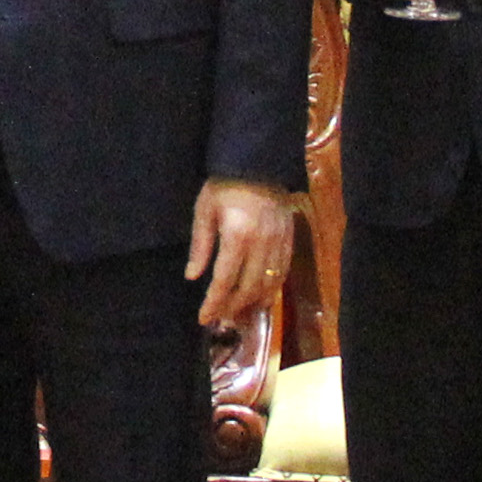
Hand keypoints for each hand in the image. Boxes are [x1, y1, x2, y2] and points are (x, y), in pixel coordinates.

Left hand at [188, 179, 296, 334]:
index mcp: (237, 237)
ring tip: (238, 312)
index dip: (214, 303)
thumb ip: (200, 246)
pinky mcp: (289, 239)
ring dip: (253, 303)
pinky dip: (272, 289)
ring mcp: (279, 243)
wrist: (257, 163)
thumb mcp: (204, 211)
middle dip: (232, 307)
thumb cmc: (224, 185)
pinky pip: (283, 272)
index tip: (204, 318)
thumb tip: (192, 276)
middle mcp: (261, 245)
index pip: (224, 281)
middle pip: (248, 289)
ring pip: (269, 285)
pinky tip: (260, 296)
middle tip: (220, 318)